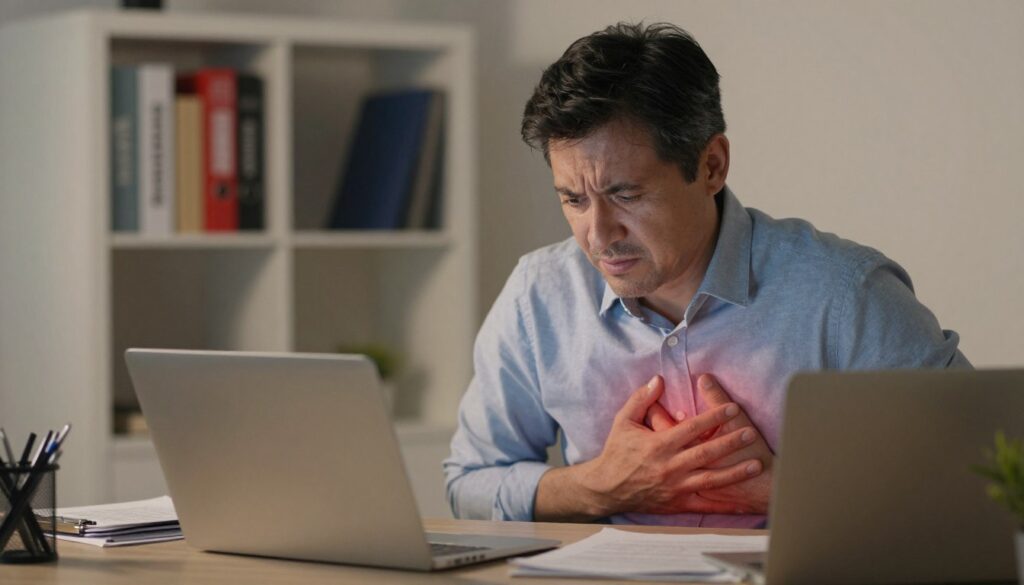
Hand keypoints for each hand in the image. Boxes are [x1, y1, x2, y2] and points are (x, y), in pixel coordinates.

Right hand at [577, 375, 764, 516]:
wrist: (605, 488)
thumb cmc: (616, 452)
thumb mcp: (623, 421)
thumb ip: (641, 399)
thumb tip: (658, 379)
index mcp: (658, 444)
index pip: (692, 428)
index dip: (714, 417)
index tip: (732, 408)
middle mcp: (669, 466)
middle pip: (706, 452)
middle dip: (731, 442)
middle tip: (752, 433)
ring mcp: (675, 487)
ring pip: (710, 479)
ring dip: (735, 472)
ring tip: (756, 465)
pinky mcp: (676, 504)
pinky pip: (704, 505)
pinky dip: (724, 505)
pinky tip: (742, 502)